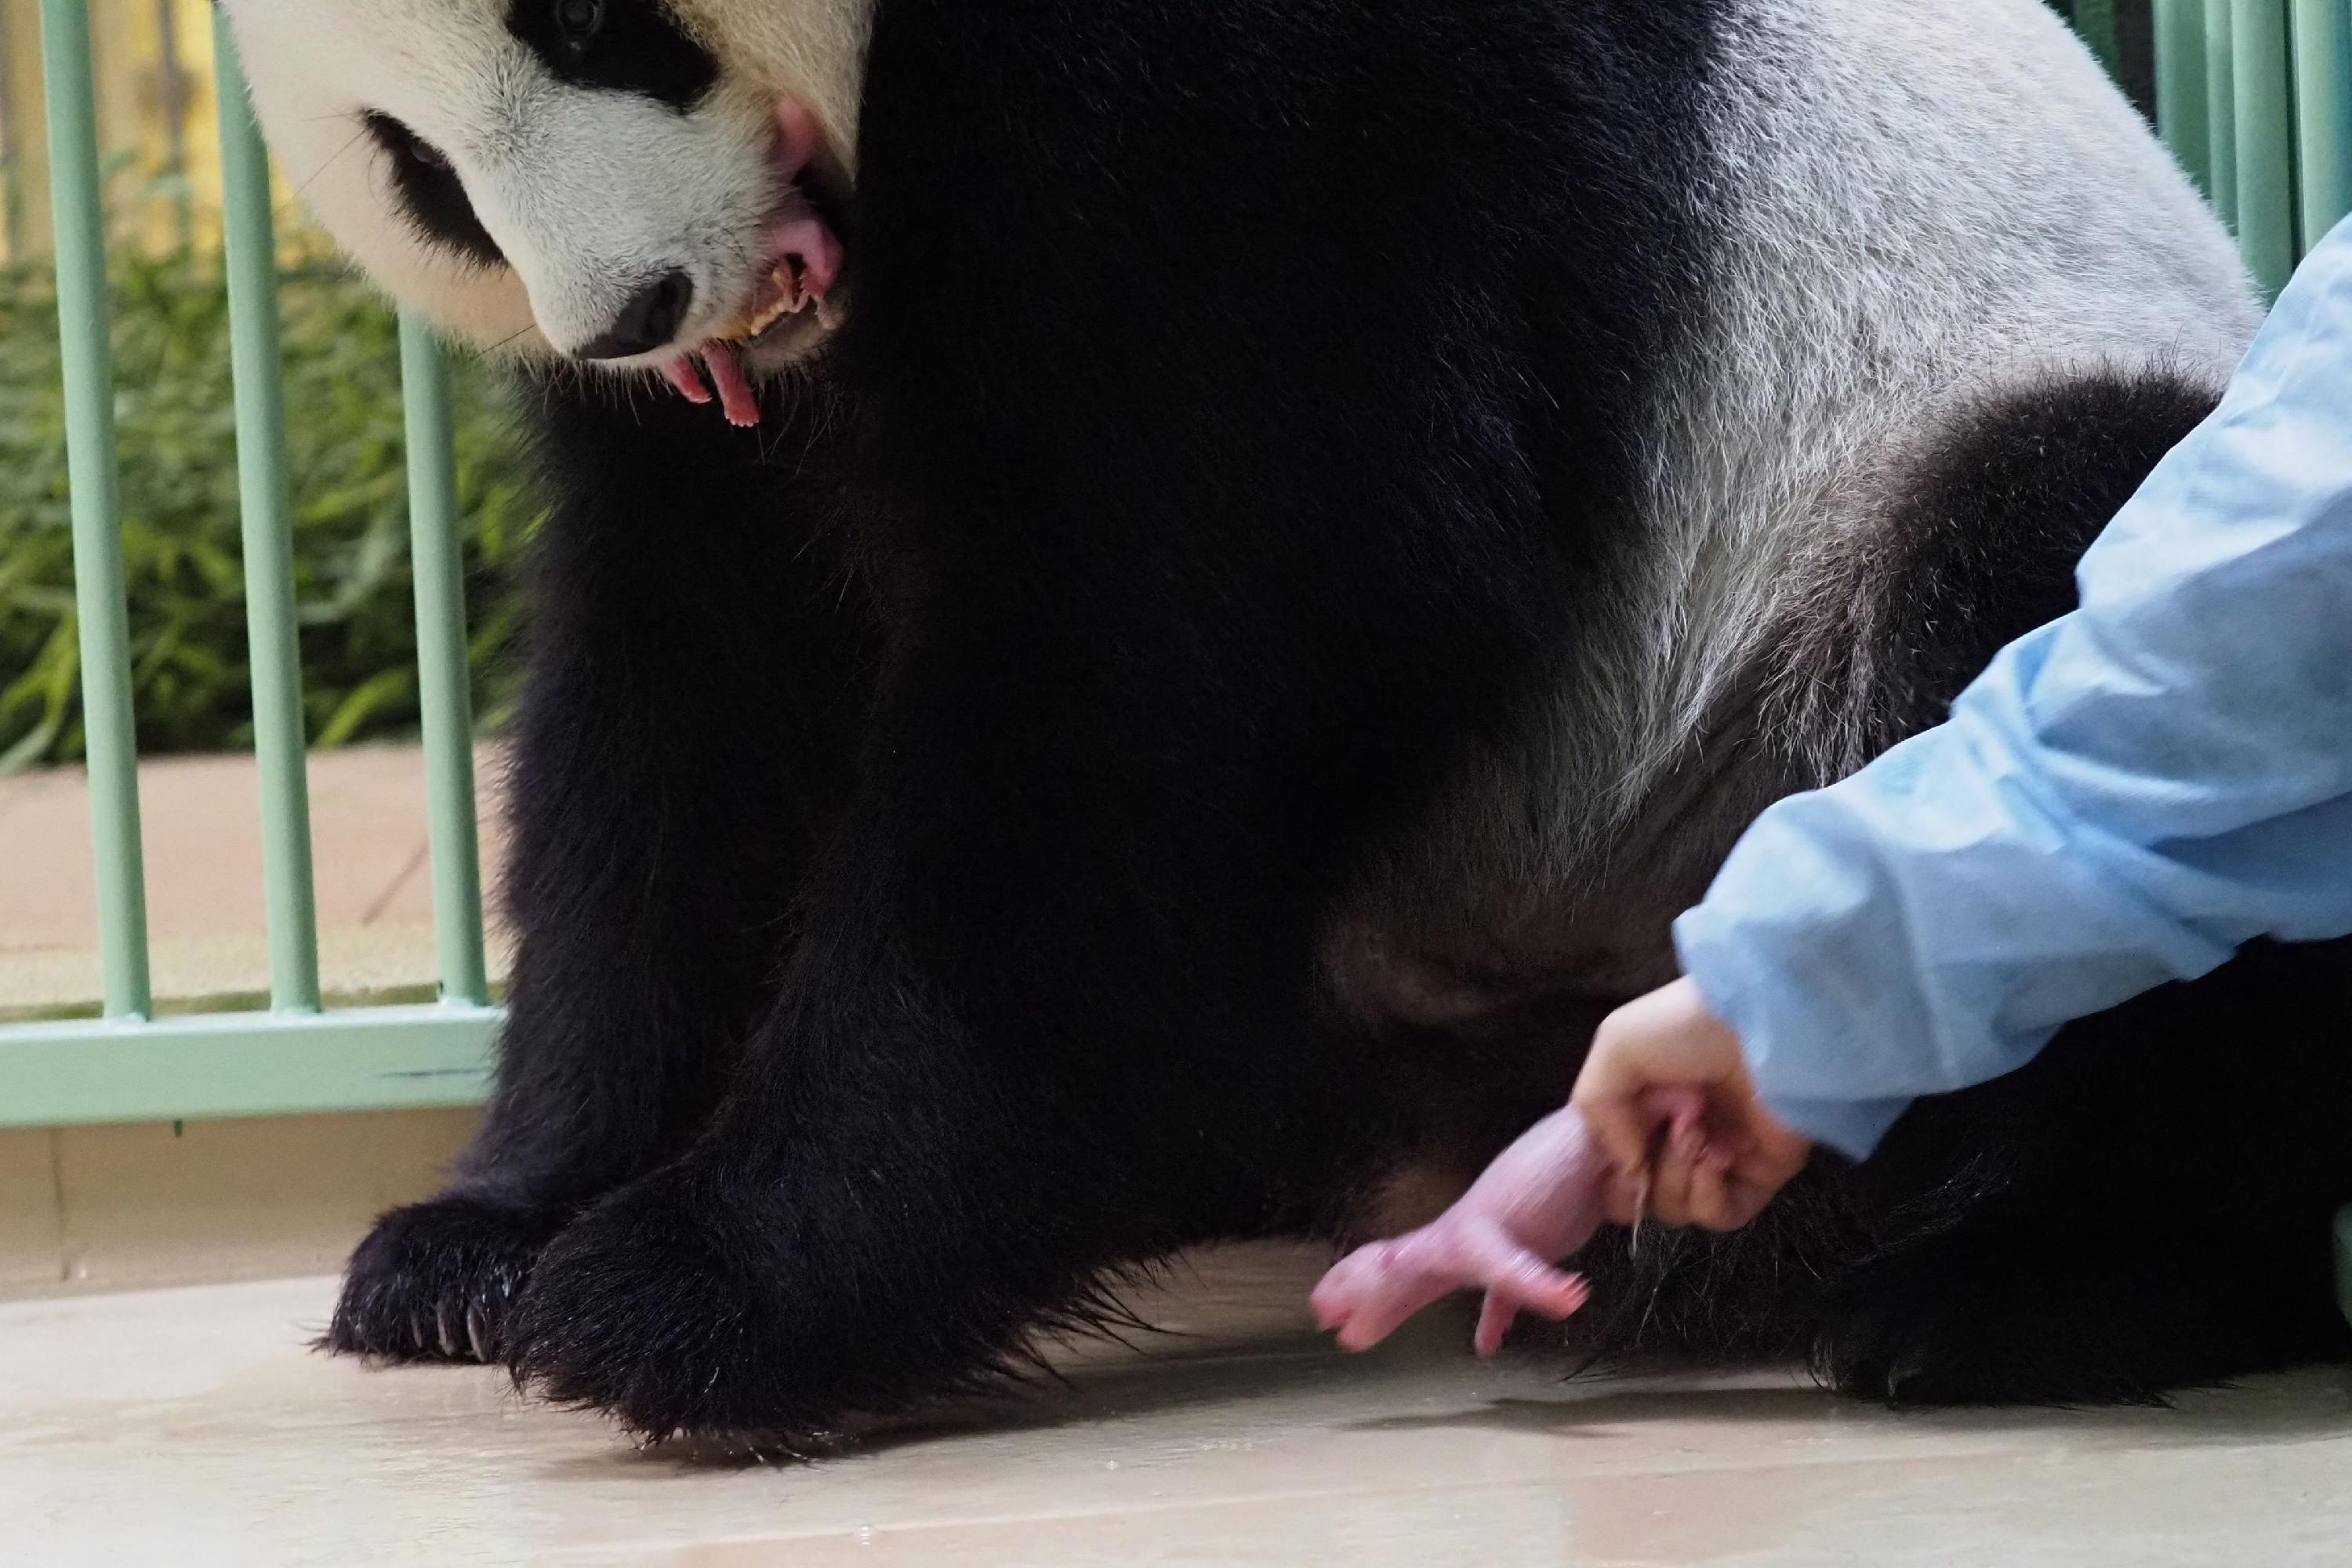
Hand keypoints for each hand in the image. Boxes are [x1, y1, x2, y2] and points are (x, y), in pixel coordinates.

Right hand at [1572, 978, 1811, 1230]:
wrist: (1764, 1022)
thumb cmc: (1687, 1026)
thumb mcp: (1617, 1047)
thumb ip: (1598, 1109)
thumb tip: (1628, 1169)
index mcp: (1640, 1109)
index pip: (1609, 1166)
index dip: (1602, 1172)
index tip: (1604, 1161)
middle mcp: (1674, 1138)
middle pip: (1638, 1196)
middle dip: (1641, 1172)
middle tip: (1665, 1127)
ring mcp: (1716, 1160)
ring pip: (1675, 1209)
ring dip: (1675, 1176)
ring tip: (1697, 1131)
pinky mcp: (1757, 1176)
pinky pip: (1720, 1215)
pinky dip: (1707, 1196)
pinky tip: (1717, 1157)